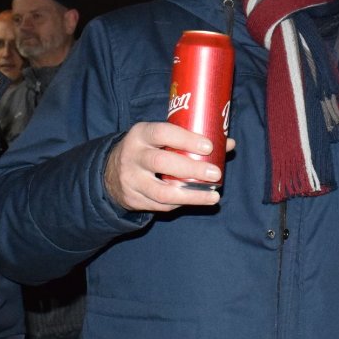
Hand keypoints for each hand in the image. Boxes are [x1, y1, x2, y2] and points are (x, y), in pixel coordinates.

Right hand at [103, 121, 233, 212]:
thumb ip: (190, 140)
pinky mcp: (133, 199)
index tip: (209, 146)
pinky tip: (195, 199)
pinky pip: (160, 205)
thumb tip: (228, 143)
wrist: (110, 172)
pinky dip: (180, 203)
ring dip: (191, 196)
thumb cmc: (147, 149)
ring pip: (161, 192)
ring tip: (213, 197)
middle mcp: (132, 156)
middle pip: (161, 162)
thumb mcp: (160, 138)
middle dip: (191, 169)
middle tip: (215, 174)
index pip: (162, 133)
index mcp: (140, 134)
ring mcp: (131, 180)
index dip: (186, 139)